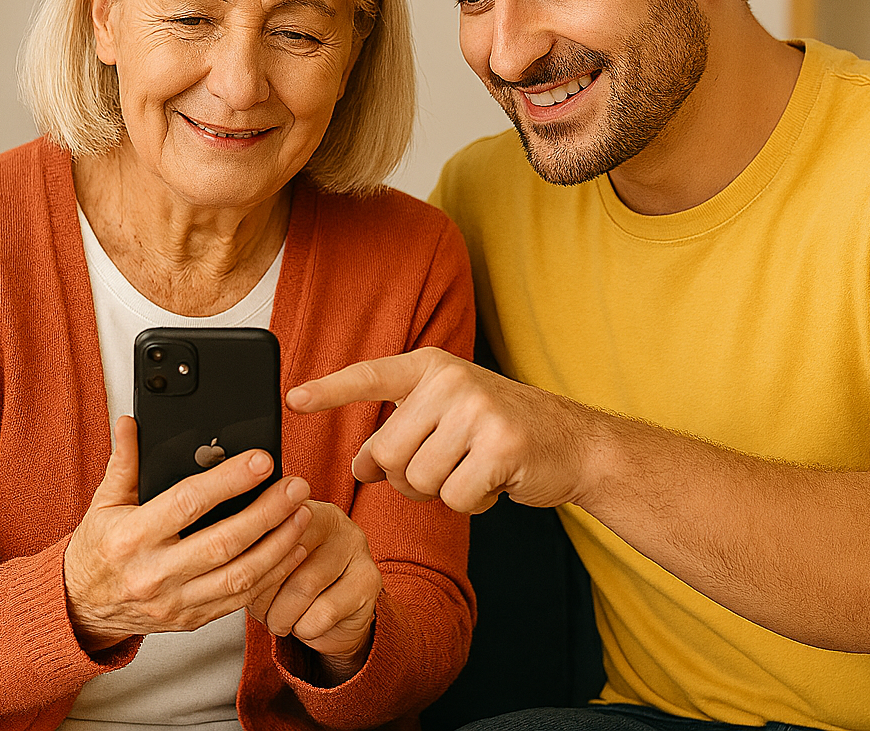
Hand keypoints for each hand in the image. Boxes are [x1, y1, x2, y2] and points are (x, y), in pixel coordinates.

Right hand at [63, 415, 312, 651]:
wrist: (82, 609)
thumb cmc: (97, 551)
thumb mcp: (103, 503)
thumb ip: (124, 462)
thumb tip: (132, 422)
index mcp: (131, 537)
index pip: (188, 503)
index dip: (228, 480)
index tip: (261, 461)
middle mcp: (154, 573)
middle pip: (224, 542)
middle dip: (268, 512)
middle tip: (296, 486)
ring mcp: (175, 601)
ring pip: (240, 576)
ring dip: (279, 544)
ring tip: (303, 513)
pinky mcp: (191, 619)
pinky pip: (241, 599)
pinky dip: (274, 574)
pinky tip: (293, 549)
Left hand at [247, 500, 381, 683]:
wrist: (333, 620)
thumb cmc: (291, 584)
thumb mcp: (266, 563)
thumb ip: (250, 550)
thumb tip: (220, 551)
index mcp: (302, 506)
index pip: (269, 525)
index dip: (248, 558)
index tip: (237, 578)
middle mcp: (334, 520)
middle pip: (283, 556)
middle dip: (261, 593)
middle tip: (257, 607)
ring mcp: (356, 548)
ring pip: (302, 588)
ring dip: (281, 615)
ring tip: (278, 618)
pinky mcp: (369, 581)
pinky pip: (322, 613)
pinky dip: (304, 628)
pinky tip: (305, 624)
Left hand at [285, 347, 597, 513]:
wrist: (575, 444)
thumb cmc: (503, 432)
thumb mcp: (448, 420)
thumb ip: (402, 433)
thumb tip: (359, 466)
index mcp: (433, 367)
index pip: (372, 375)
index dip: (331, 390)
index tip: (294, 399)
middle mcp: (451, 381)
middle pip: (389, 453)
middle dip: (407, 478)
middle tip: (445, 469)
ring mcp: (478, 410)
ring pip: (419, 480)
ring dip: (442, 491)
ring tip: (473, 470)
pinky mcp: (501, 445)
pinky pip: (455, 497)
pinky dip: (471, 502)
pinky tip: (494, 481)